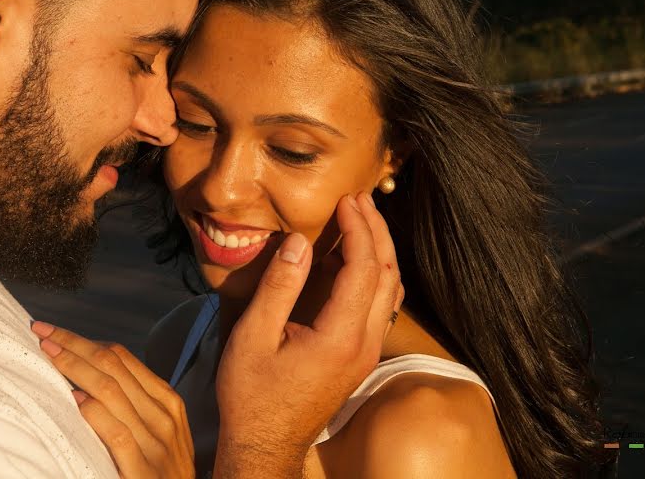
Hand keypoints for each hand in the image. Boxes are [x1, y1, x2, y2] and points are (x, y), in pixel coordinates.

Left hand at [31, 322, 194, 478]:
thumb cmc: (165, 472)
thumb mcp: (162, 432)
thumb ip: (137, 406)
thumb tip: (91, 381)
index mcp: (167, 401)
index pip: (123, 358)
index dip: (86, 341)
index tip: (56, 332)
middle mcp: (163, 415)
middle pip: (113, 367)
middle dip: (74, 345)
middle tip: (42, 332)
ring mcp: (156, 443)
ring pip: (112, 391)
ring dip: (75, 368)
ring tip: (48, 354)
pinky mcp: (143, 471)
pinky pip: (117, 434)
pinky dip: (95, 413)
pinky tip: (75, 400)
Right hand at [213, 192, 403, 478]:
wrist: (267, 444)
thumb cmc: (253, 395)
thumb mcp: (253, 337)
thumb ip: (278, 287)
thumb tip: (298, 242)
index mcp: (340, 336)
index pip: (364, 268)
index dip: (359, 229)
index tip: (346, 200)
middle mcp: (365, 343)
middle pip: (387, 273)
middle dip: (377, 230)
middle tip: (360, 199)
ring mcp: (368, 352)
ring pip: (391, 289)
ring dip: (380, 250)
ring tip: (362, 220)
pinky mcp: (362, 356)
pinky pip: (383, 305)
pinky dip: (375, 274)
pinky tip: (351, 260)